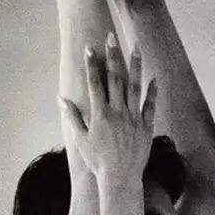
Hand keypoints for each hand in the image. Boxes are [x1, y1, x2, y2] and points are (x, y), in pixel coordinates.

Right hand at [58, 34, 156, 181]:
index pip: (95, 83)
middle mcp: (117, 112)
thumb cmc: (97, 161)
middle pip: (115, 78)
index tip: (89, 47)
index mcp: (100, 114)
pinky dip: (152, 90)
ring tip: (135, 47)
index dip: (91, 64)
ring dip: (135, 65)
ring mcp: (133, 117)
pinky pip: (150, 104)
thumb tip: (61, 99)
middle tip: (111, 37)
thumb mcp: (81, 140)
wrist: (120, 177)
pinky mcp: (146, 126)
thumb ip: (72, 117)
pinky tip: (153, 77)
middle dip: (113, 56)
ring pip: (135, 86)